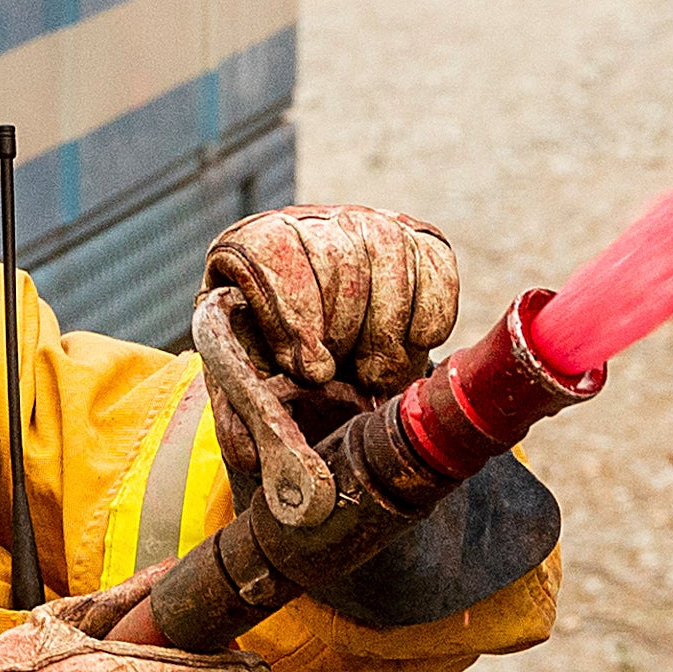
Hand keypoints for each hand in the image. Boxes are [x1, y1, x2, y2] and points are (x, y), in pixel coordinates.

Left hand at [203, 205, 461, 405]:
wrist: (325, 355)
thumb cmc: (276, 367)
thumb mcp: (247, 384)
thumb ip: (239, 410)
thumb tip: (249, 450)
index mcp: (251, 245)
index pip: (272, 249)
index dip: (295, 313)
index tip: (312, 370)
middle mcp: (309, 221)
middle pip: (337, 253)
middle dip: (346, 329)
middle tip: (345, 377)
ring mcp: (366, 224)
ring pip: (388, 249)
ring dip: (387, 327)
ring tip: (375, 374)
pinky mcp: (416, 240)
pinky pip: (434, 264)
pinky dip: (428, 313)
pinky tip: (410, 345)